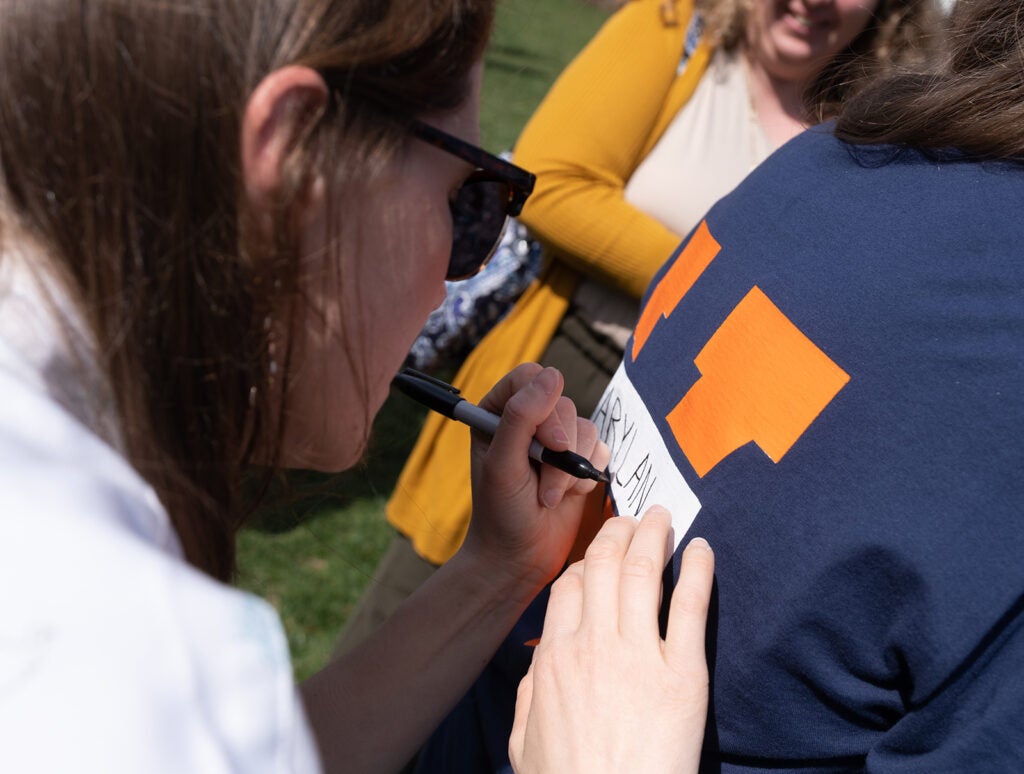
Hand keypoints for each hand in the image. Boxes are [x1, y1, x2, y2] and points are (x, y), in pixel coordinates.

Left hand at [459, 363, 608, 595]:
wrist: (520, 558)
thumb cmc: (501, 513)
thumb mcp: (504, 464)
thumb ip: (522, 417)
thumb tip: (552, 376)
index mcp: (497, 413)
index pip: (529, 378)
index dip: (545, 404)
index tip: (549, 443)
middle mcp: (527, 421)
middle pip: (562, 404)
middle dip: (559, 450)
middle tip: (544, 486)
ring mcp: (555, 441)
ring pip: (585, 427)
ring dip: (571, 468)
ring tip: (549, 497)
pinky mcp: (578, 460)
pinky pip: (600, 449)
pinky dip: (587, 476)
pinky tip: (568, 496)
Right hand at [509, 509, 713, 773]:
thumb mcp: (524, 741)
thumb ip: (528, 695)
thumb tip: (538, 666)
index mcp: (554, 658)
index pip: (570, 586)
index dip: (587, 560)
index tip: (601, 552)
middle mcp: (593, 646)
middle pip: (604, 566)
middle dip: (619, 532)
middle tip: (633, 518)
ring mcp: (638, 657)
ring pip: (642, 573)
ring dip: (654, 536)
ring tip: (664, 517)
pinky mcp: (683, 676)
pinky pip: (689, 608)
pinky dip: (697, 571)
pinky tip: (702, 549)